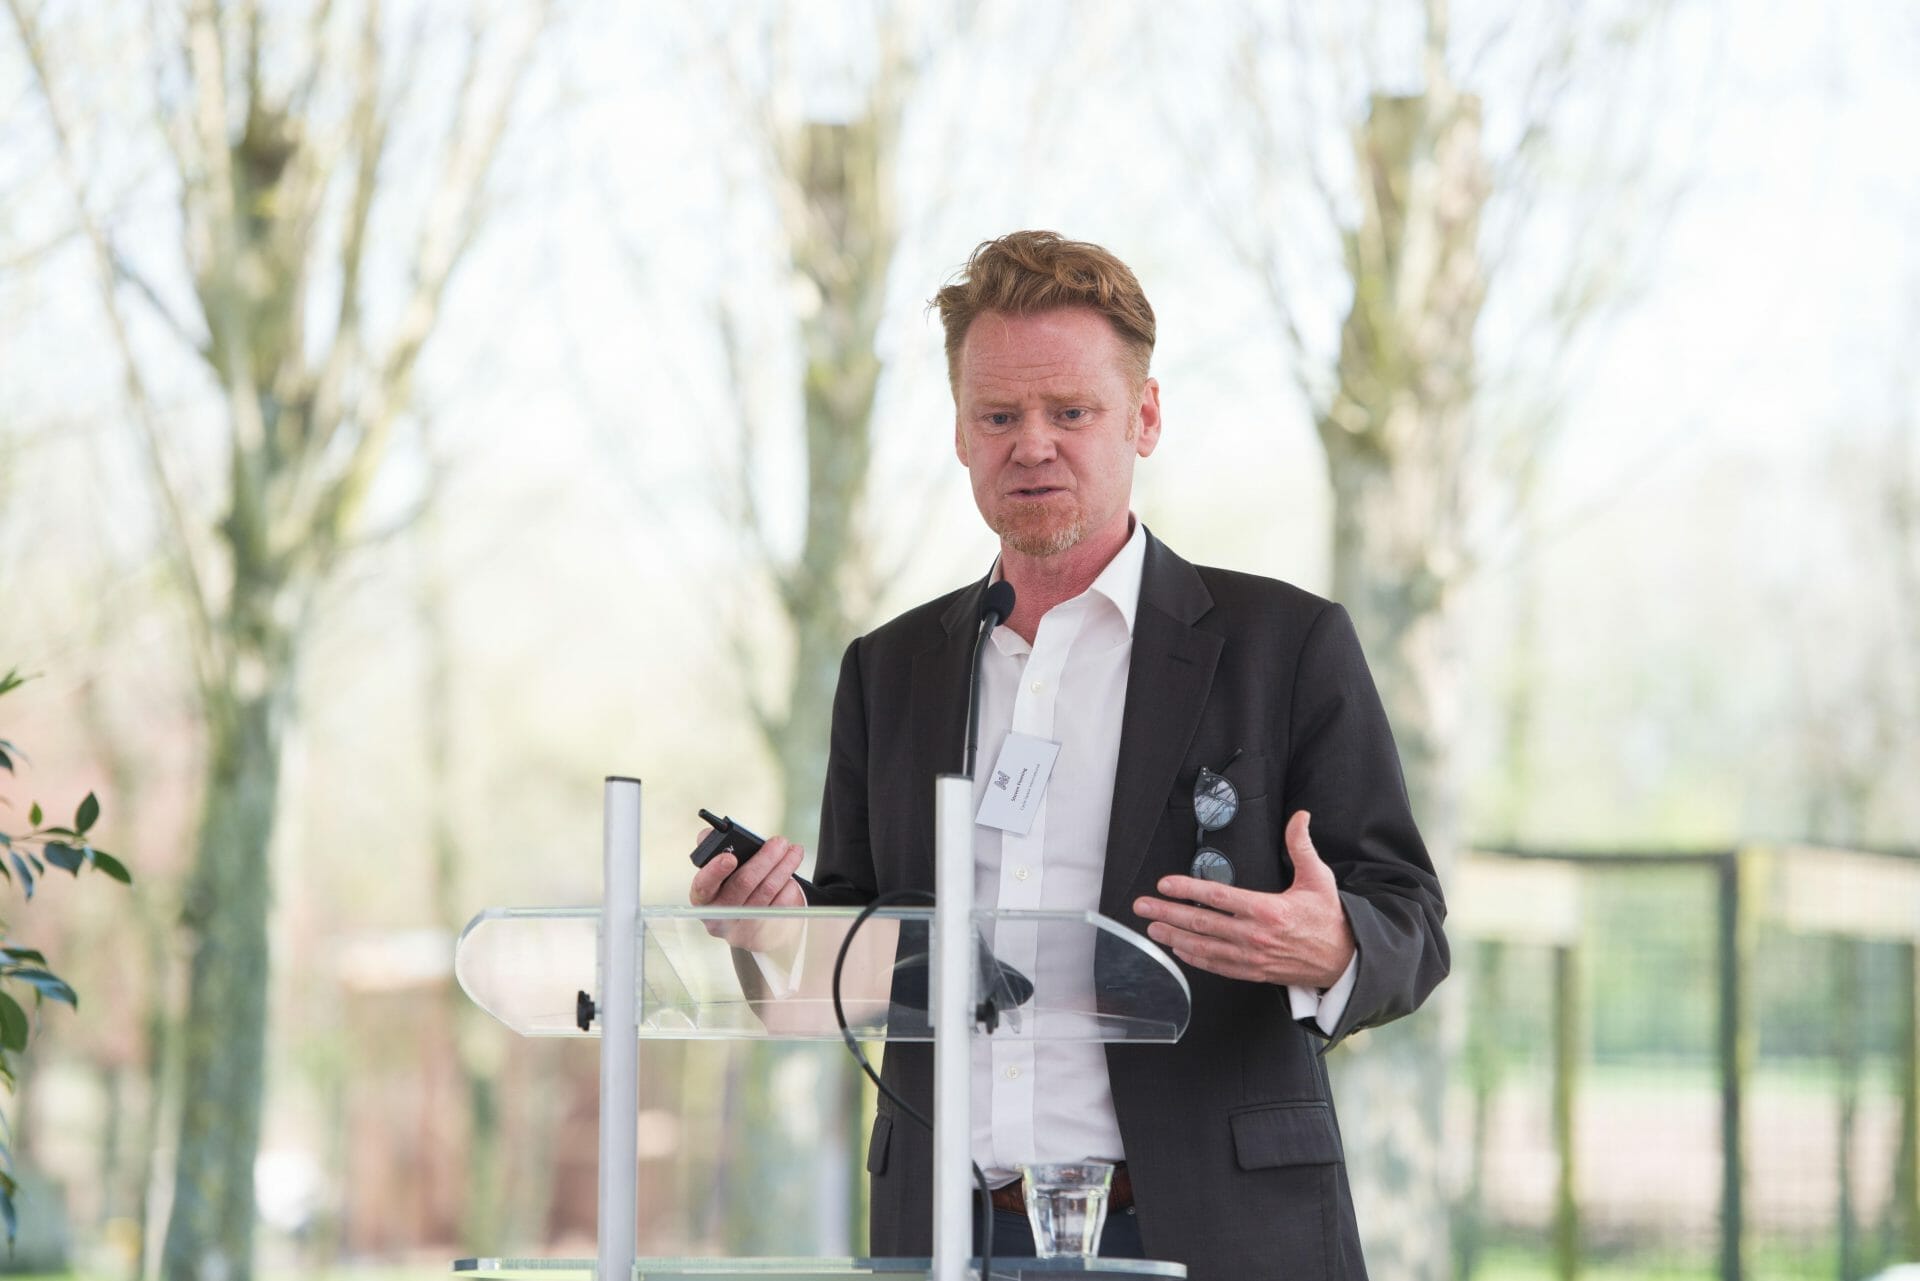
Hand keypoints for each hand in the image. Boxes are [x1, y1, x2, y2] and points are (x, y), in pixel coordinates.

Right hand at [689, 829, 806, 950]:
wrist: (748, 924)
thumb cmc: (732, 890)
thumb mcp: (718, 872)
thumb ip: (712, 849)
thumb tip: (710, 834)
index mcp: (703, 898)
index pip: (703, 885)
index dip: (715, 871)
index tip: (730, 857)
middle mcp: (720, 916)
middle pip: (744, 883)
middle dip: (765, 858)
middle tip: (779, 842)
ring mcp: (742, 929)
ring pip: (767, 891)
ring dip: (784, 867)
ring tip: (793, 853)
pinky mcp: (764, 935)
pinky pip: (781, 906)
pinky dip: (789, 888)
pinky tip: (790, 879)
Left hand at [1131, 811, 1354, 988]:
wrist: (1345, 960)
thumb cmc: (1329, 918)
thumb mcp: (1318, 878)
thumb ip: (1302, 846)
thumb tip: (1299, 816)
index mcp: (1268, 910)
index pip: (1218, 897)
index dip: (1187, 889)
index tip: (1165, 884)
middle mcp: (1254, 936)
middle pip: (1201, 923)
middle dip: (1167, 914)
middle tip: (1142, 907)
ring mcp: (1251, 957)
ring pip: (1203, 948)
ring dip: (1174, 938)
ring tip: (1151, 929)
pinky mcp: (1253, 972)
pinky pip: (1217, 966)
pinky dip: (1195, 959)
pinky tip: (1179, 950)